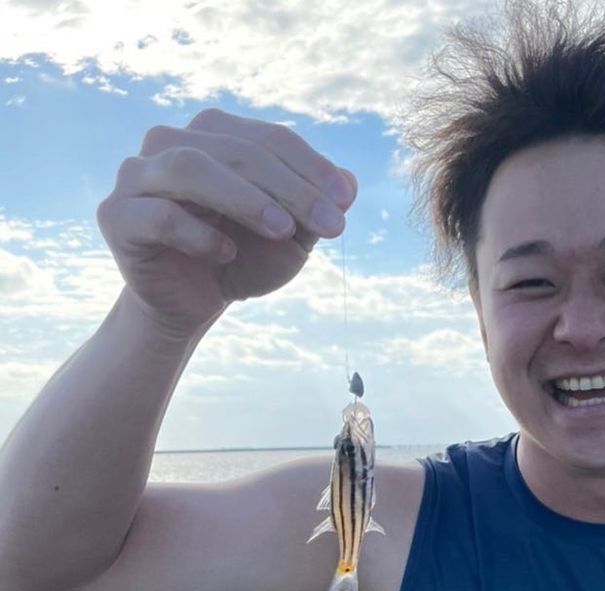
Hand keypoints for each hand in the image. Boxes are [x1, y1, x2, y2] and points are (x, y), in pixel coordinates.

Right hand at [96, 108, 357, 338]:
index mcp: (215, 136)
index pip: (268, 138)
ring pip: (188, 167)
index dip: (310, 167)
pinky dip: (197, 233)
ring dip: (244, 198)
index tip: (344, 204)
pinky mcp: (117, 216)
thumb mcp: (290, 237)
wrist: (192, 303)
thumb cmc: (243, 259)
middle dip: (288, 187)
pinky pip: (157, 216)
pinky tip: (225, 253)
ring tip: (284, 229)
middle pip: (234, 149)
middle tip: (329, 224)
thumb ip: (316, 209)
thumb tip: (350, 183)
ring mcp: (137, 176)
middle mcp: (171, 143)